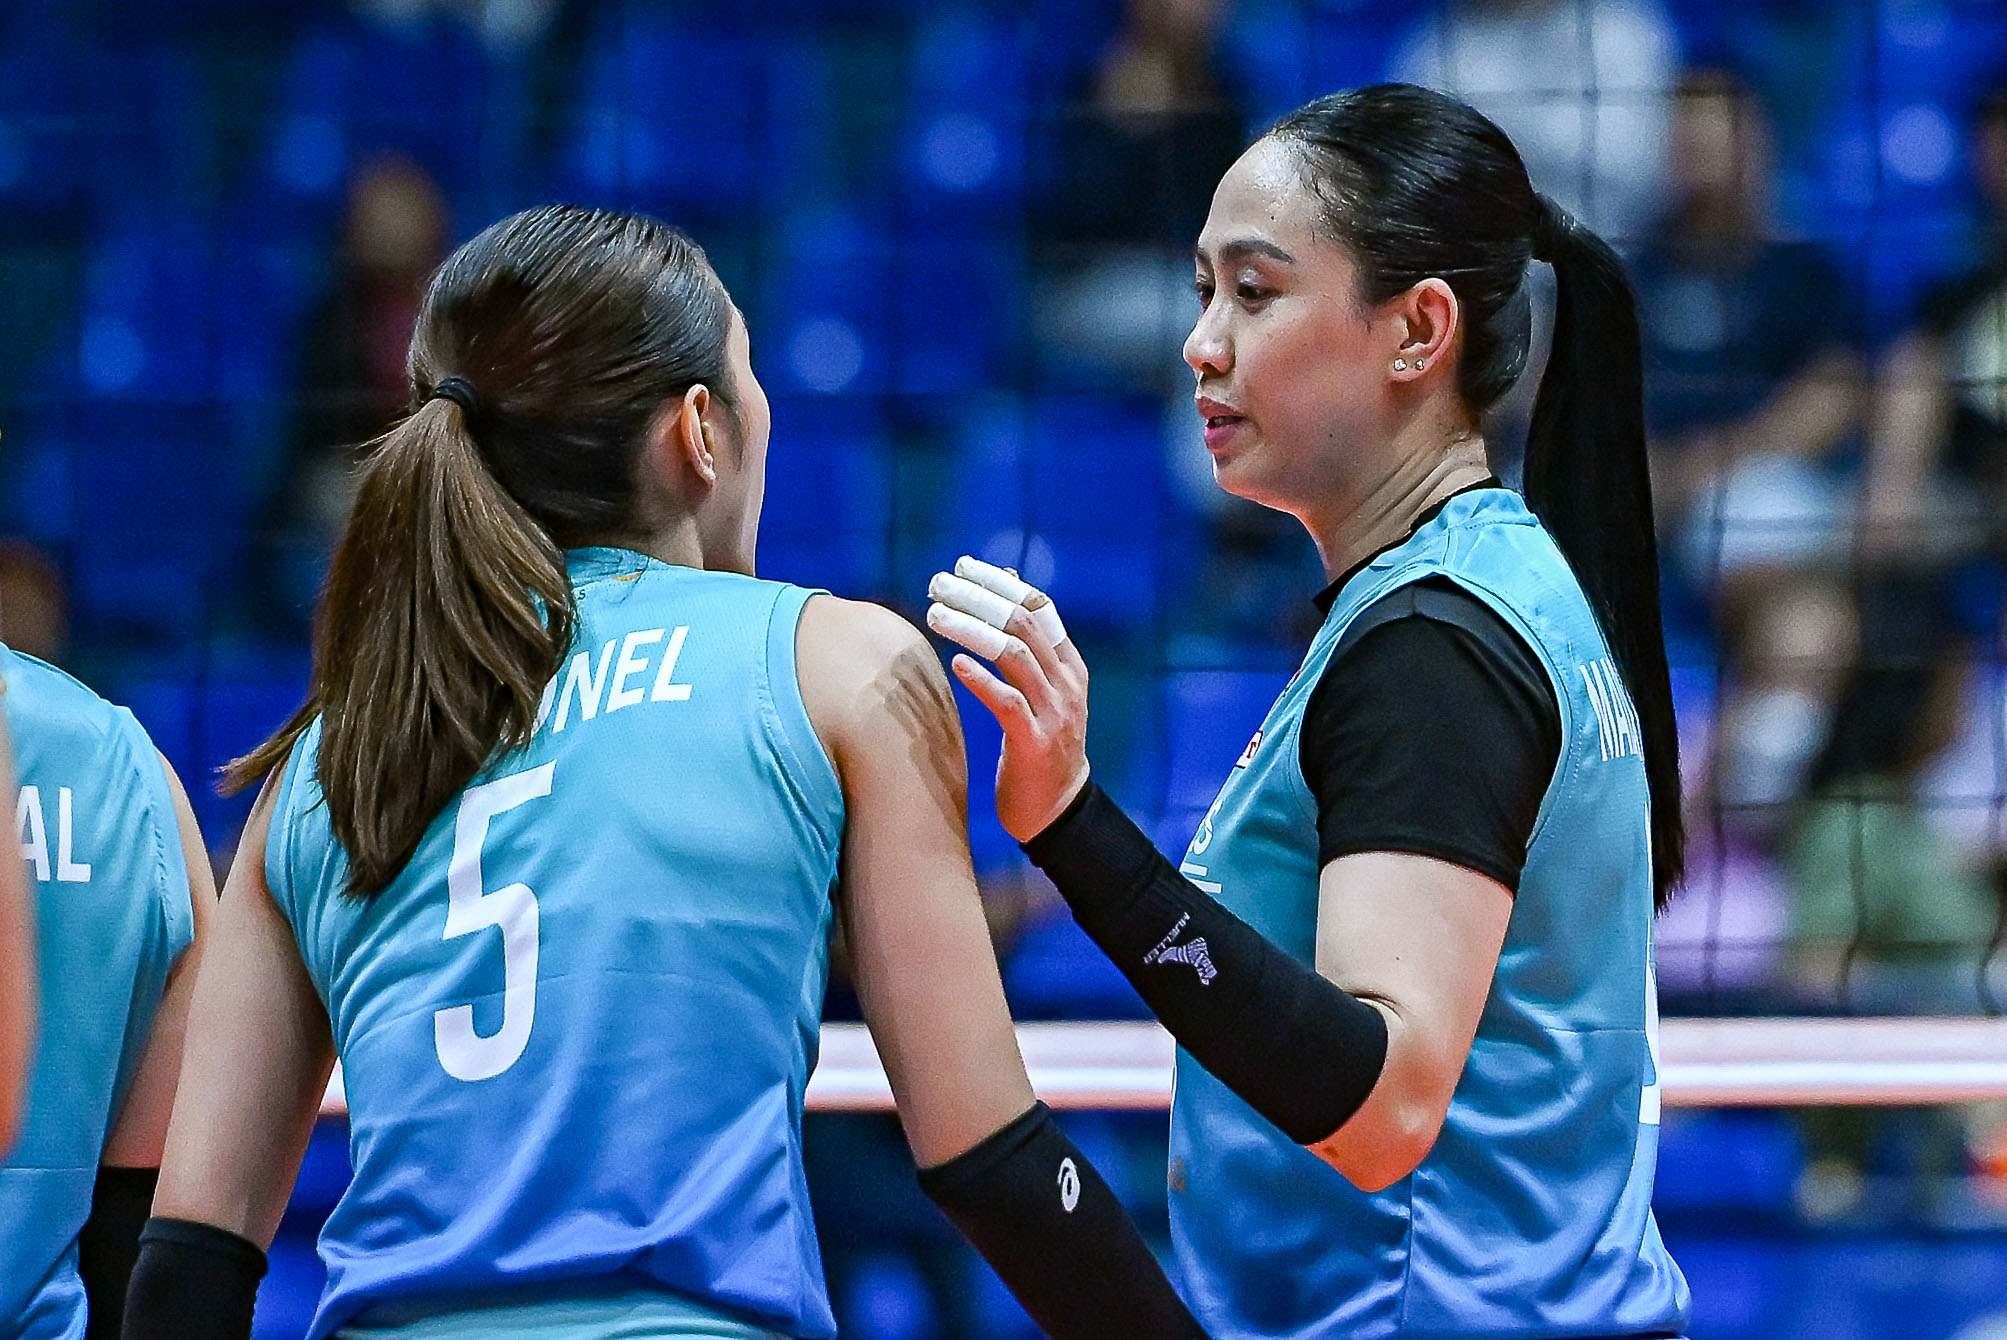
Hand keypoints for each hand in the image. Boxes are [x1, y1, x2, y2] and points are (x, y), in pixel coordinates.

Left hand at [926, 557, 1090, 841]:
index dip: (1000, 583)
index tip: (964, 566)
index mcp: (1069, 666)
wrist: (1059, 809)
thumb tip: (1006, 588)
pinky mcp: (1034, 741)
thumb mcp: (1043, 691)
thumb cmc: (1040, 745)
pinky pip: (1006, 701)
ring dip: (970, 629)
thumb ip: (1029, 648)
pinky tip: (954, 662)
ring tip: (934, 615)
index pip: (1039, 607)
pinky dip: (980, 678)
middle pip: (1022, 623)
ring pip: (1012, 654)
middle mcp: (1065, 683)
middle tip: (937, 583)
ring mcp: (1054, 712)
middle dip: (977, 597)